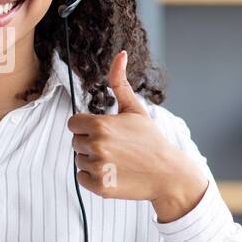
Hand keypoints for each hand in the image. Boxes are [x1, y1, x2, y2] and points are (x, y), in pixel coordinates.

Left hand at [67, 50, 207, 221]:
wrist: (168, 173)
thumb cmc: (150, 139)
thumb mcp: (135, 108)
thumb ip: (120, 82)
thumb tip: (120, 53)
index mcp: (100, 125)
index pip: (73, 123)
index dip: (87, 126)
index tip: (104, 131)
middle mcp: (97, 146)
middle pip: (76, 141)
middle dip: (90, 143)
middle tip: (115, 147)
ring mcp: (98, 168)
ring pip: (79, 160)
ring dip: (92, 160)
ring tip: (116, 160)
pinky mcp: (99, 187)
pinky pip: (82, 178)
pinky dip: (94, 177)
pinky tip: (113, 172)